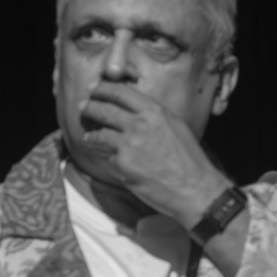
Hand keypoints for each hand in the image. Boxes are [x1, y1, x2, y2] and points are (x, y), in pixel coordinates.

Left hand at [80, 83, 226, 227]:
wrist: (194, 189)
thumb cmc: (189, 158)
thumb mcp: (174, 125)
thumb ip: (152, 113)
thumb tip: (132, 106)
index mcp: (154, 111)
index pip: (120, 92)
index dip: (103, 88)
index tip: (93, 88)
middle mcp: (139, 124)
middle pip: (104, 109)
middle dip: (89, 106)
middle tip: (82, 106)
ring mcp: (129, 145)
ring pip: (99, 134)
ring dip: (90, 134)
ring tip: (87, 135)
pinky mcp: (123, 165)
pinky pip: (107, 158)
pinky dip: (105, 158)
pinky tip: (105, 158)